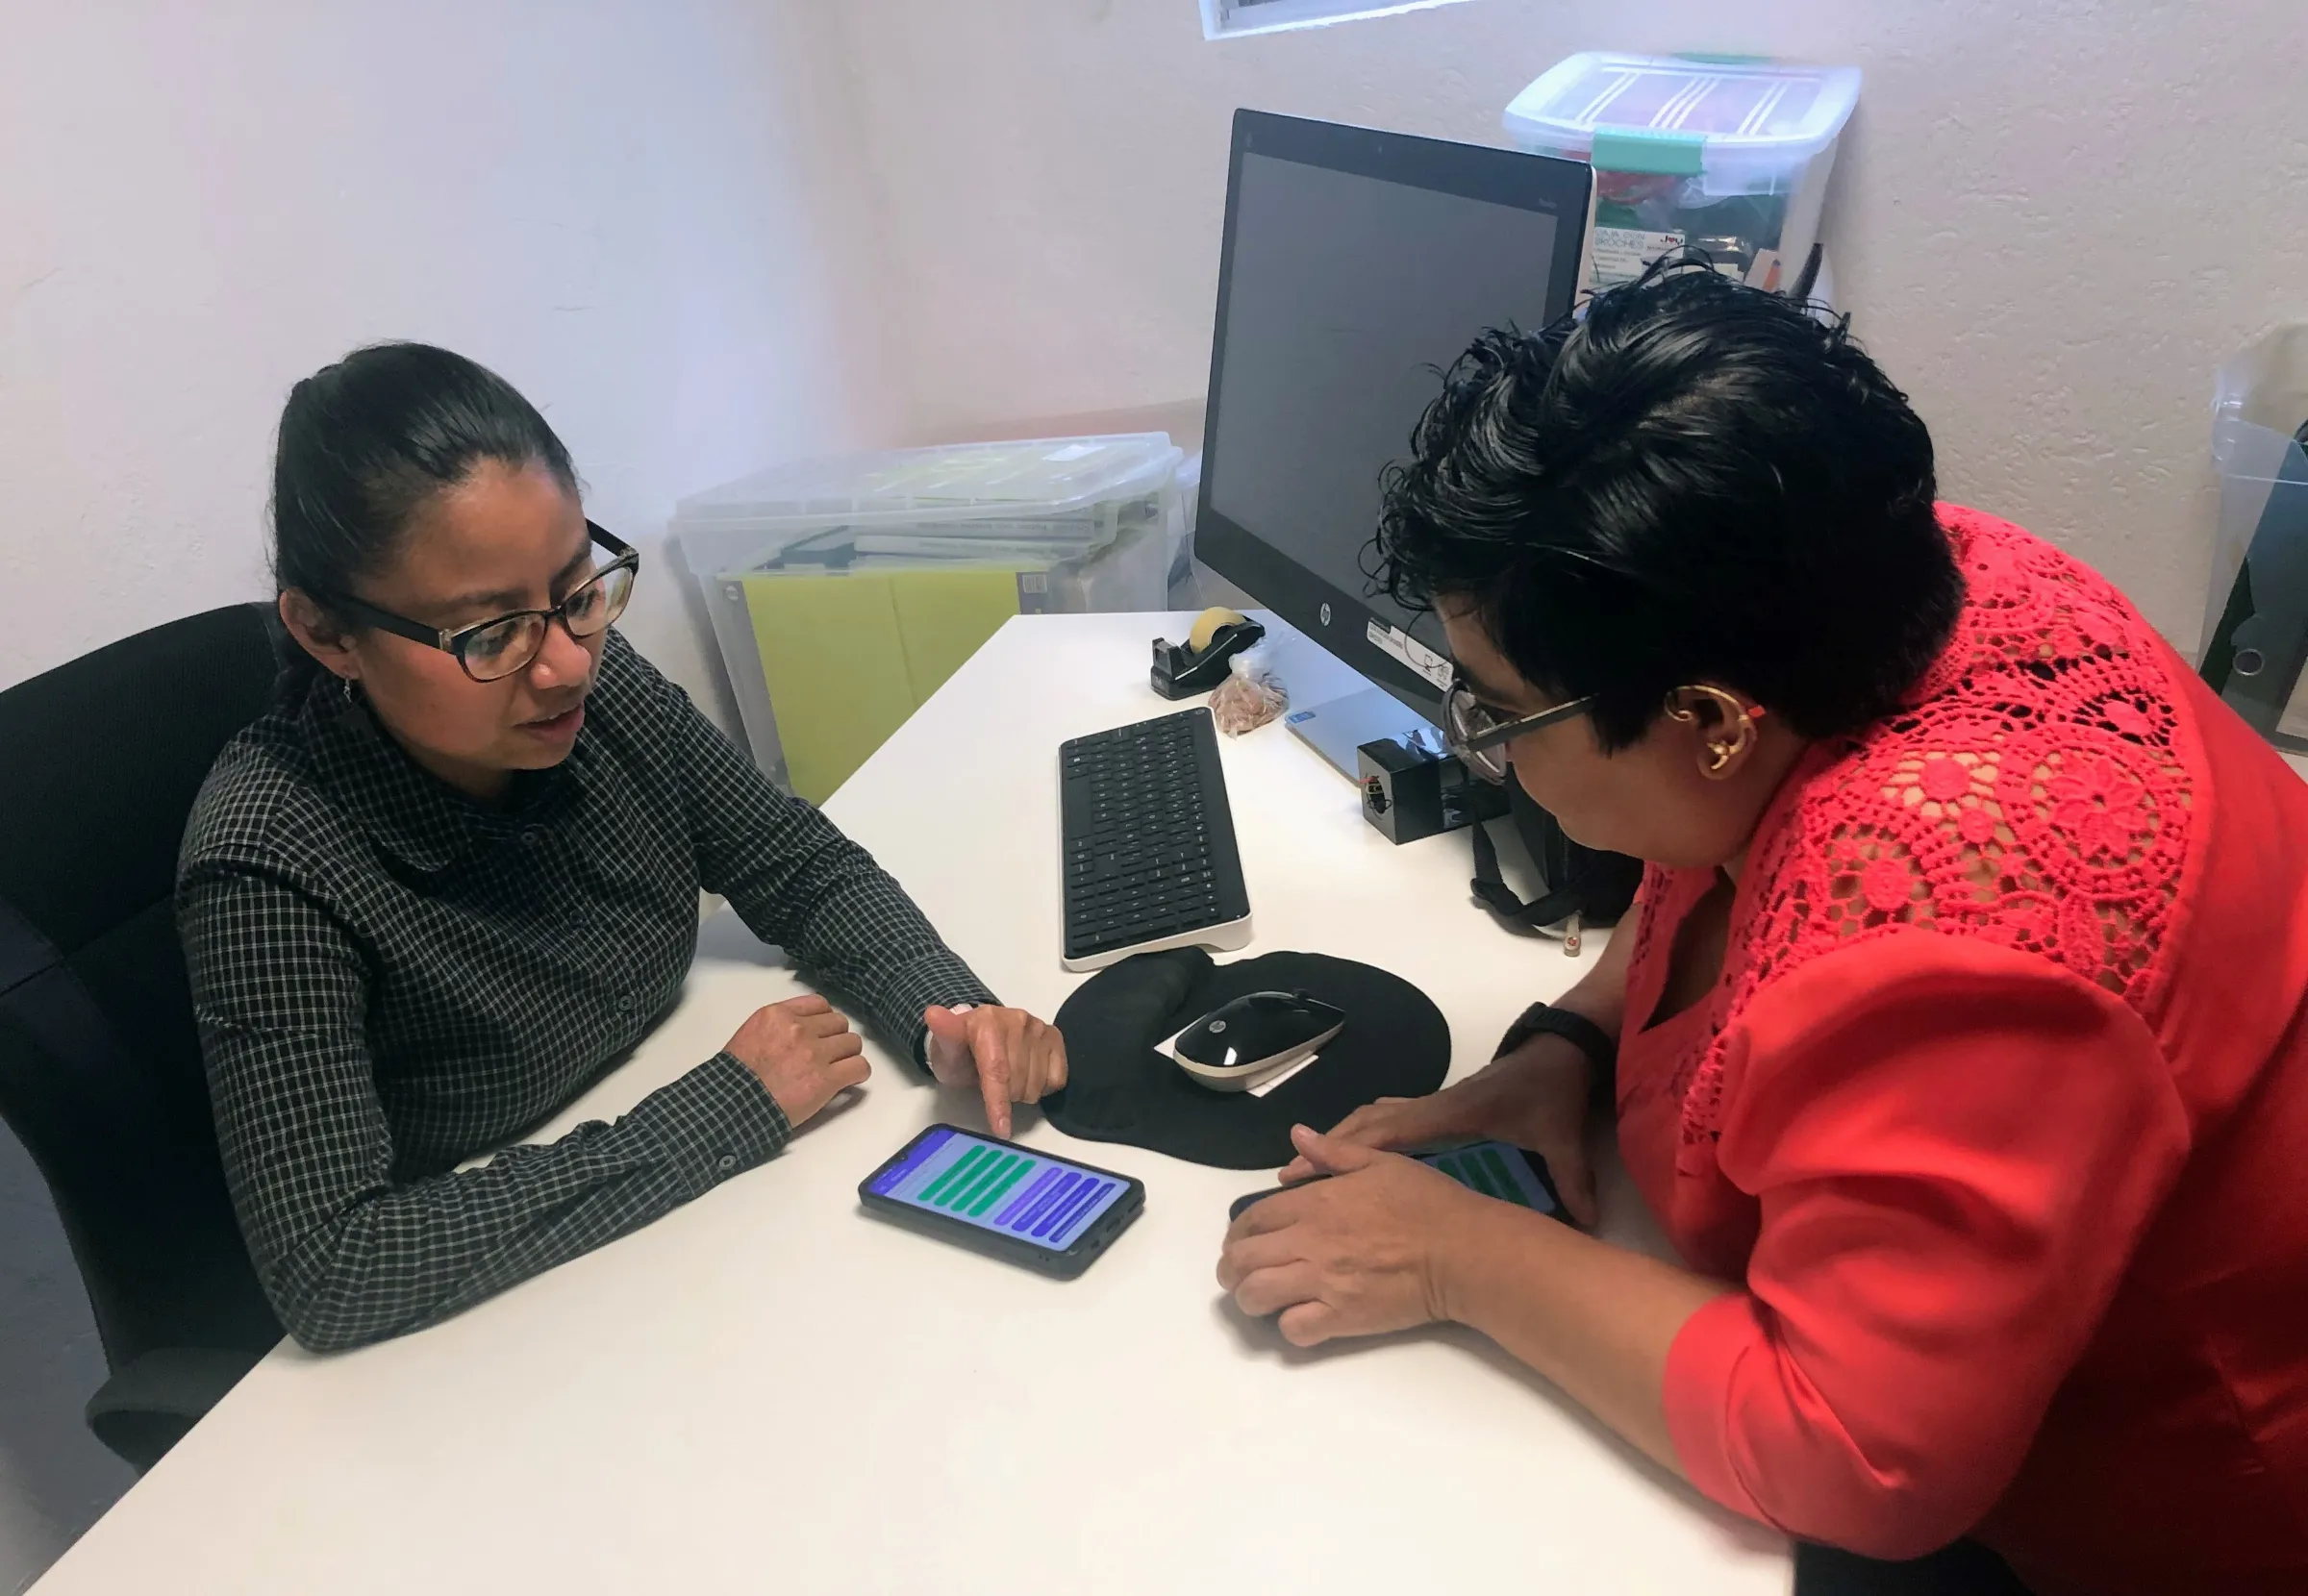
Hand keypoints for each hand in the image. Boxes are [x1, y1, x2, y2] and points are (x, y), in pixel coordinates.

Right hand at [723, 994, 869, 1127]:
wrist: (732, 1106)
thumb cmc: (734, 1078)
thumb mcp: (750, 1035)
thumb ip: (777, 1026)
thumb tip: (802, 1031)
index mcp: (777, 1015)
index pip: (819, 1004)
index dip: (825, 1019)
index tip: (823, 1032)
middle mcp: (799, 1029)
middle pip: (839, 1023)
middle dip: (836, 1038)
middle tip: (829, 1055)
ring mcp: (815, 1053)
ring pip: (853, 1042)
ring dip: (848, 1055)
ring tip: (838, 1068)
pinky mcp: (826, 1079)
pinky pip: (859, 1067)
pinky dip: (858, 1073)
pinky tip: (850, 1079)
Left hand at [923, 1004, 1067, 1137]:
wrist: (978, 1034)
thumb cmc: (960, 1050)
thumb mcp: (946, 1049)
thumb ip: (944, 1035)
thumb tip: (933, 1014)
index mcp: (987, 1021)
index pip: (997, 1070)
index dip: (999, 1103)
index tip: (1001, 1129)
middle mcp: (1018, 1020)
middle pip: (1018, 1083)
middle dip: (1004, 1097)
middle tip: (990, 1086)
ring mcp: (1039, 1027)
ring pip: (1037, 1085)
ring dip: (1021, 1093)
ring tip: (1007, 1080)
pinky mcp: (1055, 1036)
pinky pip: (1056, 1079)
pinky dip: (1042, 1086)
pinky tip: (1028, 1075)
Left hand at [1217, 1125, 1476, 1346]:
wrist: (1462, 1251)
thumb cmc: (1427, 1202)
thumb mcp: (1380, 1161)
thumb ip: (1333, 1152)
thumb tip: (1297, 1136)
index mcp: (1315, 1202)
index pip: (1253, 1218)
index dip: (1236, 1232)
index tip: (1239, 1241)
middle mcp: (1309, 1242)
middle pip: (1242, 1259)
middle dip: (1229, 1269)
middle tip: (1235, 1275)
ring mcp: (1323, 1282)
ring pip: (1257, 1295)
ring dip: (1248, 1299)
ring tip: (1257, 1300)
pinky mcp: (1342, 1318)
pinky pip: (1294, 1329)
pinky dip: (1288, 1327)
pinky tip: (1297, 1318)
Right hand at [1283, 1032, 1599, 1225]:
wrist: (1560, 1048)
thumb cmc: (1551, 1089)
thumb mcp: (1562, 1138)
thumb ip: (1570, 1181)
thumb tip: (1583, 1226)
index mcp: (1448, 1115)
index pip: (1385, 1136)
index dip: (1344, 1154)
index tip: (1307, 1174)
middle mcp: (1430, 1107)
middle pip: (1364, 1125)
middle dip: (1325, 1150)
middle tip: (1288, 1178)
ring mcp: (1432, 1103)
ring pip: (1372, 1118)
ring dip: (1339, 1140)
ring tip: (1306, 1170)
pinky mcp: (1439, 1105)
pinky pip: (1387, 1117)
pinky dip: (1362, 1132)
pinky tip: (1352, 1152)